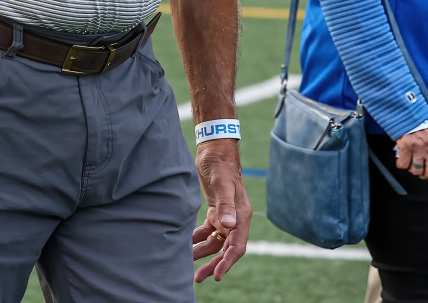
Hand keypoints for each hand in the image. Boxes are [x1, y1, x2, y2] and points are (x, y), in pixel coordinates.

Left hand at [191, 139, 251, 281]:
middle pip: (226, 249)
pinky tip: (186, 244)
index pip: (238, 246)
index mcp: (241, 216)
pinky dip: (197, 239)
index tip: (217, 275)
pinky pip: (207, 232)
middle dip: (214, 264)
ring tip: (187, 264)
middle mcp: (235, 219)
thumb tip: (228, 226)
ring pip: (215, 243)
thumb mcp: (222, 182)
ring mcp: (225, 217)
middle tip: (199, 278)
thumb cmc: (220, 164)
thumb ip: (225, 204)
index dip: (228, 262)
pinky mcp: (215, 212)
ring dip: (203, 254)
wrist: (213, 149)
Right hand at [394, 127, 427, 183]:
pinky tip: (402, 158)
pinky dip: (401, 164)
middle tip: (421, 171)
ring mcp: (418, 146)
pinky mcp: (405, 145)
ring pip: (416, 171)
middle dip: (425, 175)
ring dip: (413, 170)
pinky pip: (403, 165)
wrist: (407, 112)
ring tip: (411, 162)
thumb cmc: (421, 125)